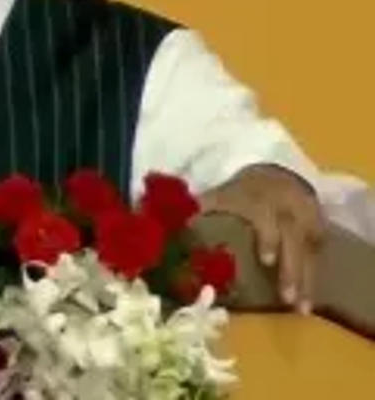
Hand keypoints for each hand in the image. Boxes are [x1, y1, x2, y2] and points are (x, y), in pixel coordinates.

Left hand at [201, 164, 322, 312]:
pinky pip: (317, 258)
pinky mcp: (317, 233)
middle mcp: (287, 210)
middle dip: (292, 269)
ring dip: (307, 281)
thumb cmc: (240, 192)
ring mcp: (306, 221)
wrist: (276, 175)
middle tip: (287, 298)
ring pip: (310, 252)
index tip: (266, 260)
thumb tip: (167, 227)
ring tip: (302, 309)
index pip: (268, 218)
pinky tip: (308, 302)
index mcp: (260, 200)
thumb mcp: (220, 193)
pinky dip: (313, 279)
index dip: (269, 238)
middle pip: (294, 239)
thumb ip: (196, 208)